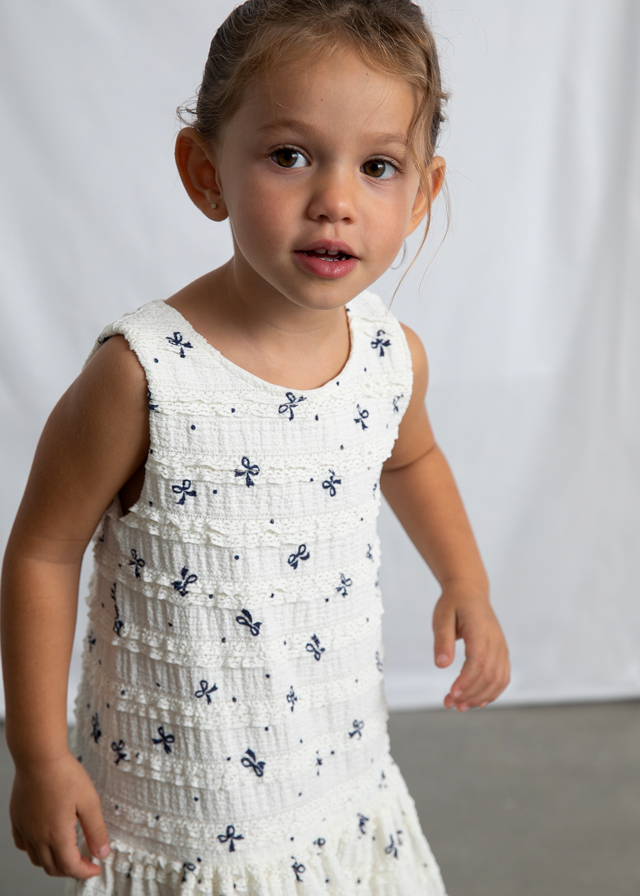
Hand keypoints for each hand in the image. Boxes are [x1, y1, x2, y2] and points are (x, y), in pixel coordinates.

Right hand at [10, 750, 109, 877]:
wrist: (39, 756)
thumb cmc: (64, 774)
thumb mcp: (89, 802)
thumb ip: (96, 830)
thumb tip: (102, 853)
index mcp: (56, 835)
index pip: (70, 867)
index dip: (85, 872)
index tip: (96, 868)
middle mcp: (37, 837)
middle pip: (52, 868)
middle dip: (71, 870)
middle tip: (85, 860)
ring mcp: (25, 829)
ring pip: (37, 859)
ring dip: (53, 862)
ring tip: (68, 851)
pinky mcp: (17, 819)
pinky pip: (23, 845)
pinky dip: (35, 850)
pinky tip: (45, 839)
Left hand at [432, 583, 509, 710]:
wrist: (470, 592)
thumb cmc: (453, 604)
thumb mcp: (441, 617)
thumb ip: (442, 640)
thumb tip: (441, 664)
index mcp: (480, 630)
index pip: (478, 661)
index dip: (466, 681)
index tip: (451, 694)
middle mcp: (495, 641)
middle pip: (488, 675)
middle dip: (469, 694)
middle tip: (448, 704)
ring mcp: (501, 647)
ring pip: (498, 680)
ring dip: (480, 697)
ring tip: (459, 706)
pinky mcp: (501, 653)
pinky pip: (503, 677)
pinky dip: (492, 692)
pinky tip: (477, 702)